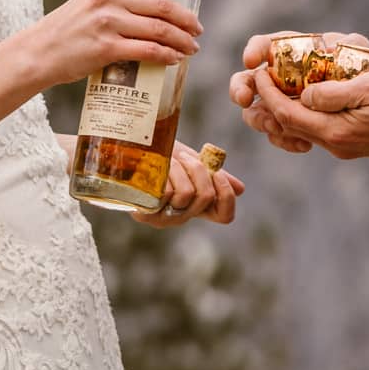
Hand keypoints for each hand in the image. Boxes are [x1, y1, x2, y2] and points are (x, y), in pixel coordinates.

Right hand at [35, 0, 202, 91]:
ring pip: (160, 30)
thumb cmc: (68, 28)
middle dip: (187, 19)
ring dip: (182, 40)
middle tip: (197, 30)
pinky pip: (148, 51)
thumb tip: (155, 10)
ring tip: (191, 48)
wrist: (39, 52)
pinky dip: (167, 56)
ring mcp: (108, 22)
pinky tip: (174, 59)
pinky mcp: (106, 48)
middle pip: (163, 6)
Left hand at [132, 139, 246, 227]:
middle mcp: (182, 217)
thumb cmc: (160, 157)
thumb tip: (240, 189)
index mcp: (197, 207)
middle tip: (184, 158)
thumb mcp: (190, 163)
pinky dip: (164, 173)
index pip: (225, 216)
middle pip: (205, 196)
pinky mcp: (144, 213)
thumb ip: (212, 175)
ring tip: (167, 160)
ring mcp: (162, 218)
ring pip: (185, 193)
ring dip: (178, 168)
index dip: (226, 194)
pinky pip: (165, 194)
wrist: (128, 151)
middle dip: (197, 169)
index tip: (216, 173)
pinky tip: (153, 167)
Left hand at [242, 61, 368, 160]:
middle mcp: (339, 145)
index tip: (259, 73)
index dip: (268, 94)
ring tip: (277, 88)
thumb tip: (303, 96)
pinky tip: (308, 99)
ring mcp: (348, 147)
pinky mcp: (358, 143)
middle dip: (271, 103)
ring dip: (287, 110)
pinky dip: (307, 115)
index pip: (289, 115)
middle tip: (260, 80)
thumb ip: (333, 93)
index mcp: (338, 132)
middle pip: (291, 126)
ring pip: (305, 129)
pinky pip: (322, 130)